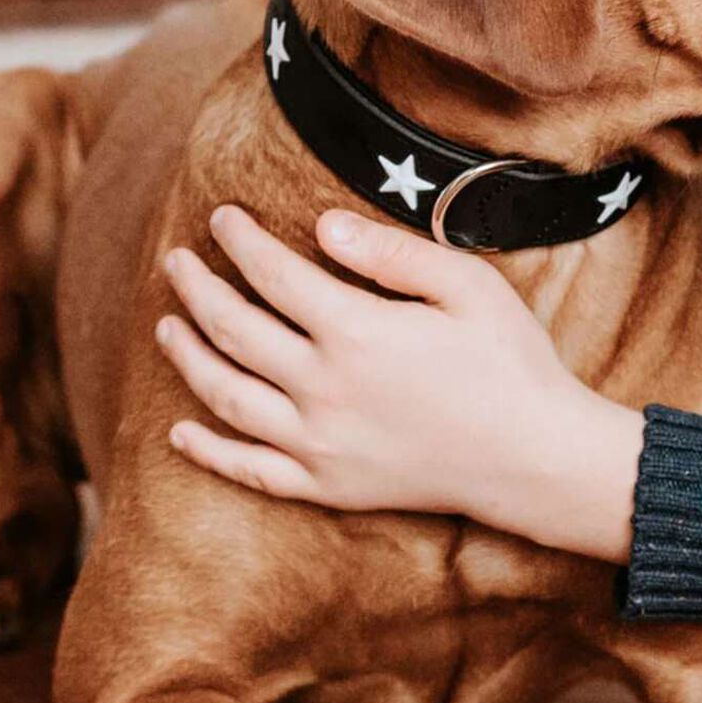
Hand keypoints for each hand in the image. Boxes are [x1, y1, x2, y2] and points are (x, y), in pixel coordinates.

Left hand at [154, 204, 643, 561]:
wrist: (534, 457)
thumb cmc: (511, 363)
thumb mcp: (469, 288)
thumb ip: (392, 254)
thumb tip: (322, 226)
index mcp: (357, 333)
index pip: (274, 275)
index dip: (241, 242)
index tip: (222, 217)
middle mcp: (323, 389)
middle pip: (235, 330)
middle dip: (198, 289)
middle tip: (177, 262)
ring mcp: (319, 443)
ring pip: (226, 396)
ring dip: (188, 357)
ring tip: (168, 326)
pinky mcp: (327, 486)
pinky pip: (249, 469)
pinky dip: (208, 451)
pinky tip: (182, 430)